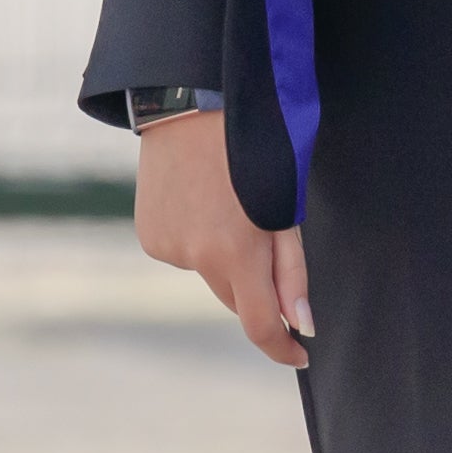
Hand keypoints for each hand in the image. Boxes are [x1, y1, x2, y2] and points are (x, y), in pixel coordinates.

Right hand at [133, 109, 310, 367]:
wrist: (190, 98)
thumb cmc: (252, 145)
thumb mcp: (285, 201)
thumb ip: (291, 269)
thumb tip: (301, 324)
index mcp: (235, 250)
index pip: (260, 324)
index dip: (282, 347)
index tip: (302, 354)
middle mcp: (195, 257)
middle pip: (235, 297)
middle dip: (256, 286)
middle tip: (267, 236)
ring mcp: (167, 247)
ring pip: (209, 273)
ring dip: (225, 256)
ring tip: (229, 201)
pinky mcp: (149, 234)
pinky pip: (185, 252)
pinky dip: (199, 239)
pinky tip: (202, 199)